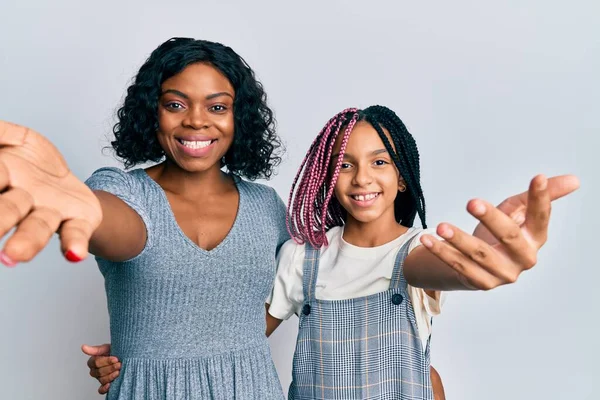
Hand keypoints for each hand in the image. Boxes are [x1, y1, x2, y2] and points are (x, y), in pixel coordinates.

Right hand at [0, 121, 101, 265]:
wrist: (67, 182)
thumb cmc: (33, 163)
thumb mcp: (15, 139)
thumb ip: (1, 133)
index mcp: (4, 176)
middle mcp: (24, 199)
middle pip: (8, 210)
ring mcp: (51, 211)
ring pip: (38, 226)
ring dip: (27, 241)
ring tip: (14, 255)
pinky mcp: (78, 219)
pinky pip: (76, 232)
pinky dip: (75, 243)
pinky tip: (74, 254)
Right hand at [82, 344, 120, 394]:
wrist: (125, 357)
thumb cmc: (114, 352)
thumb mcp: (106, 348)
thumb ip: (95, 349)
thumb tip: (83, 347)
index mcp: (93, 362)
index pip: (96, 363)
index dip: (106, 361)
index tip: (115, 358)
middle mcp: (95, 371)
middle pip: (99, 372)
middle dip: (111, 368)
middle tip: (119, 364)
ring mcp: (99, 378)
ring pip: (102, 380)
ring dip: (111, 376)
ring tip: (119, 371)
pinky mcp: (104, 385)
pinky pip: (101, 390)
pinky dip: (104, 389)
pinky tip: (110, 385)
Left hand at [421, 174, 579, 289]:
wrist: (482, 264)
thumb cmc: (501, 232)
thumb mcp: (518, 211)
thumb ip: (538, 196)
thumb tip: (574, 180)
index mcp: (536, 237)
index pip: (541, 216)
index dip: (542, 197)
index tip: (538, 177)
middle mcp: (524, 258)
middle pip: (510, 237)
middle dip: (491, 219)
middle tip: (472, 202)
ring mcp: (504, 274)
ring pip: (479, 254)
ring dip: (458, 240)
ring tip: (440, 226)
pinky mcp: (482, 283)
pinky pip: (459, 266)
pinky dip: (441, 252)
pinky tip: (426, 239)